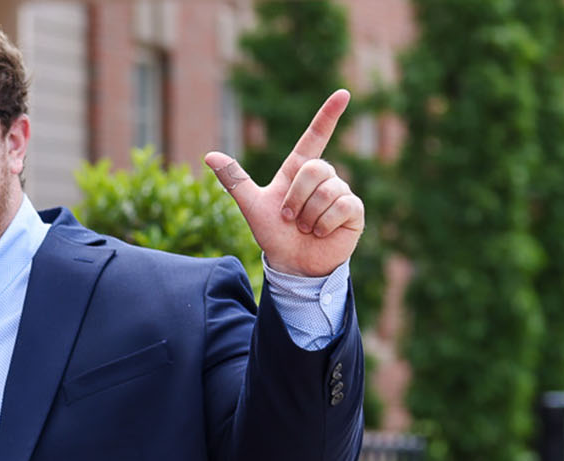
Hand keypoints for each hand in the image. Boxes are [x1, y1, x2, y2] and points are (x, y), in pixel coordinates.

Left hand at [204, 89, 363, 277]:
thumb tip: (209, 155)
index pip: (315, 137)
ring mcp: (340, 192)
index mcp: (299, 170)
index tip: (343, 93)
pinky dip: (324, 224)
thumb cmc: (273, 233)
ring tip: (306, 228)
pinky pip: (341, 206)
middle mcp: (323, 177)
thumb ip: (234, 180)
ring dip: (308, 216)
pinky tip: (321, 232)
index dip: (328, 116)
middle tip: (289, 218)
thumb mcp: (251, 206)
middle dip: (295, 198)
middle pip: (313, 169)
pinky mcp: (354, 210)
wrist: (290, 263)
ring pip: (326, 191)